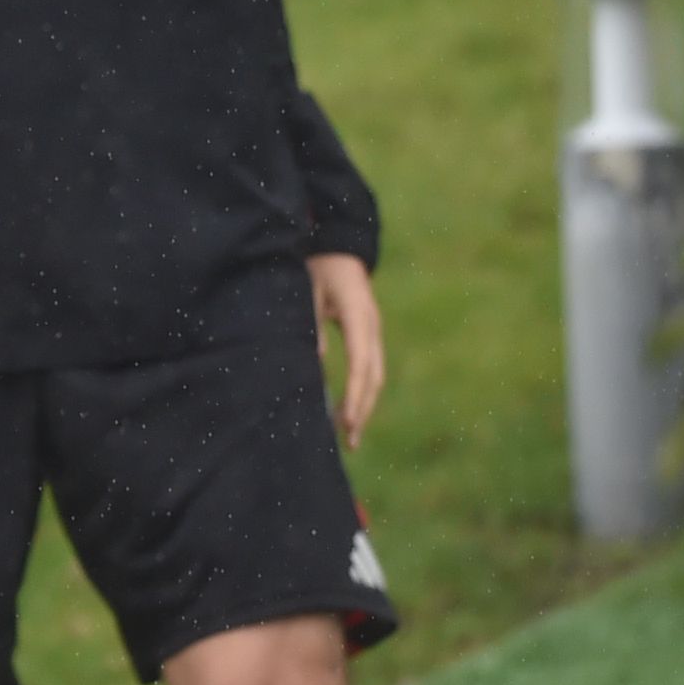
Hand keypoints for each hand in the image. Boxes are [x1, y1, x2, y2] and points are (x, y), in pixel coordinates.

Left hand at [308, 251, 386, 445]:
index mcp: (358, 315)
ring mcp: (373, 329)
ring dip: (365, 404)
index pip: (361, 362)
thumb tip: (316, 362)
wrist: (337, 244)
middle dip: (363, 409)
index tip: (347, 419)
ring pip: (376, 374)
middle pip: (374, 375)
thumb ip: (311, 324)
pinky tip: (352, 410)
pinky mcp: (367, 333)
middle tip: (349, 441)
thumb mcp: (308, 290)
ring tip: (351, 435)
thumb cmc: (318, 266)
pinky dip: (362, 391)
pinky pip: (370, 367)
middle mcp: (371, 325)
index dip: (355, 393)